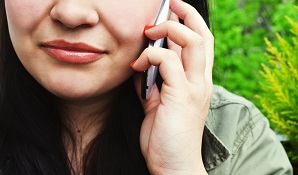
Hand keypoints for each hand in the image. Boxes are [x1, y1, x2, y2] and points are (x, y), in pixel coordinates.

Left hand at [131, 0, 213, 173]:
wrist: (173, 164)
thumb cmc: (166, 135)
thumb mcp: (158, 103)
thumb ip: (153, 82)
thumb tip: (142, 64)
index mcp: (197, 82)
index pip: (201, 43)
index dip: (189, 23)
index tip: (172, 12)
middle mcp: (200, 81)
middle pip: (203, 35)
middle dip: (187, 14)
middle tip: (170, 3)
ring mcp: (194, 88)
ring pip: (193, 41)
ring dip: (169, 30)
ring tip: (151, 30)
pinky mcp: (181, 96)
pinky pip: (167, 62)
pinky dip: (150, 57)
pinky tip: (137, 64)